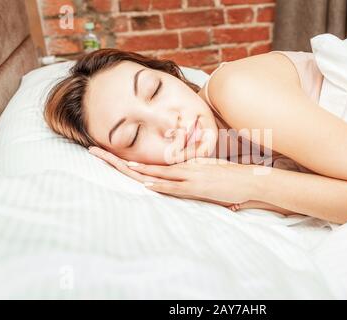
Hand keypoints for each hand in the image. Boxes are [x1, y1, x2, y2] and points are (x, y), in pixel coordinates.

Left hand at [88, 146, 258, 205]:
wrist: (252, 180)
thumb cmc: (231, 178)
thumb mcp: (210, 172)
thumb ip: (195, 173)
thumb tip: (183, 176)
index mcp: (185, 162)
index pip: (153, 161)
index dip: (130, 158)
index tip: (111, 154)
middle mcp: (183, 166)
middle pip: (145, 164)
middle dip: (118, 159)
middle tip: (94, 149)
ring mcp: (189, 175)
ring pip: (156, 172)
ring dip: (133, 169)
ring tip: (110, 161)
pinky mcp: (197, 186)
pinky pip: (174, 185)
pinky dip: (158, 183)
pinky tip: (144, 182)